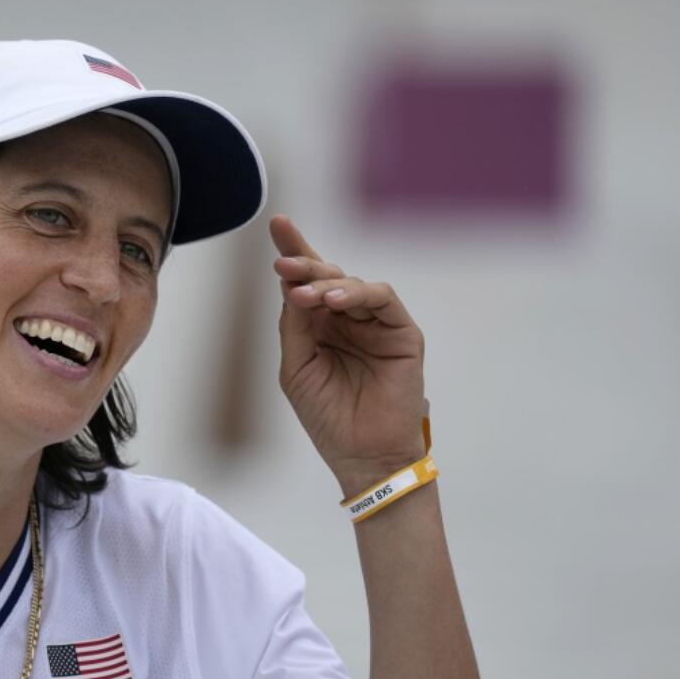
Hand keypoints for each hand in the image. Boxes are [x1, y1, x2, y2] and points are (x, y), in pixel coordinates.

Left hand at [270, 214, 427, 497]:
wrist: (362, 456)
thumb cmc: (327, 416)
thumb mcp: (297, 367)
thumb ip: (294, 326)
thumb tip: (291, 285)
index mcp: (320, 325)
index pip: (306, 281)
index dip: (294, 251)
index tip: (277, 222)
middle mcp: (347, 319)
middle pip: (326, 275)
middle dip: (303, 264)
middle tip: (282, 265)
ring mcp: (375, 324)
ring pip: (351, 283)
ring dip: (326, 282)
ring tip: (306, 294)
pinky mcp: (402, 333)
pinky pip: (382, 299)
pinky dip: (357, 294)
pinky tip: (334, 302)